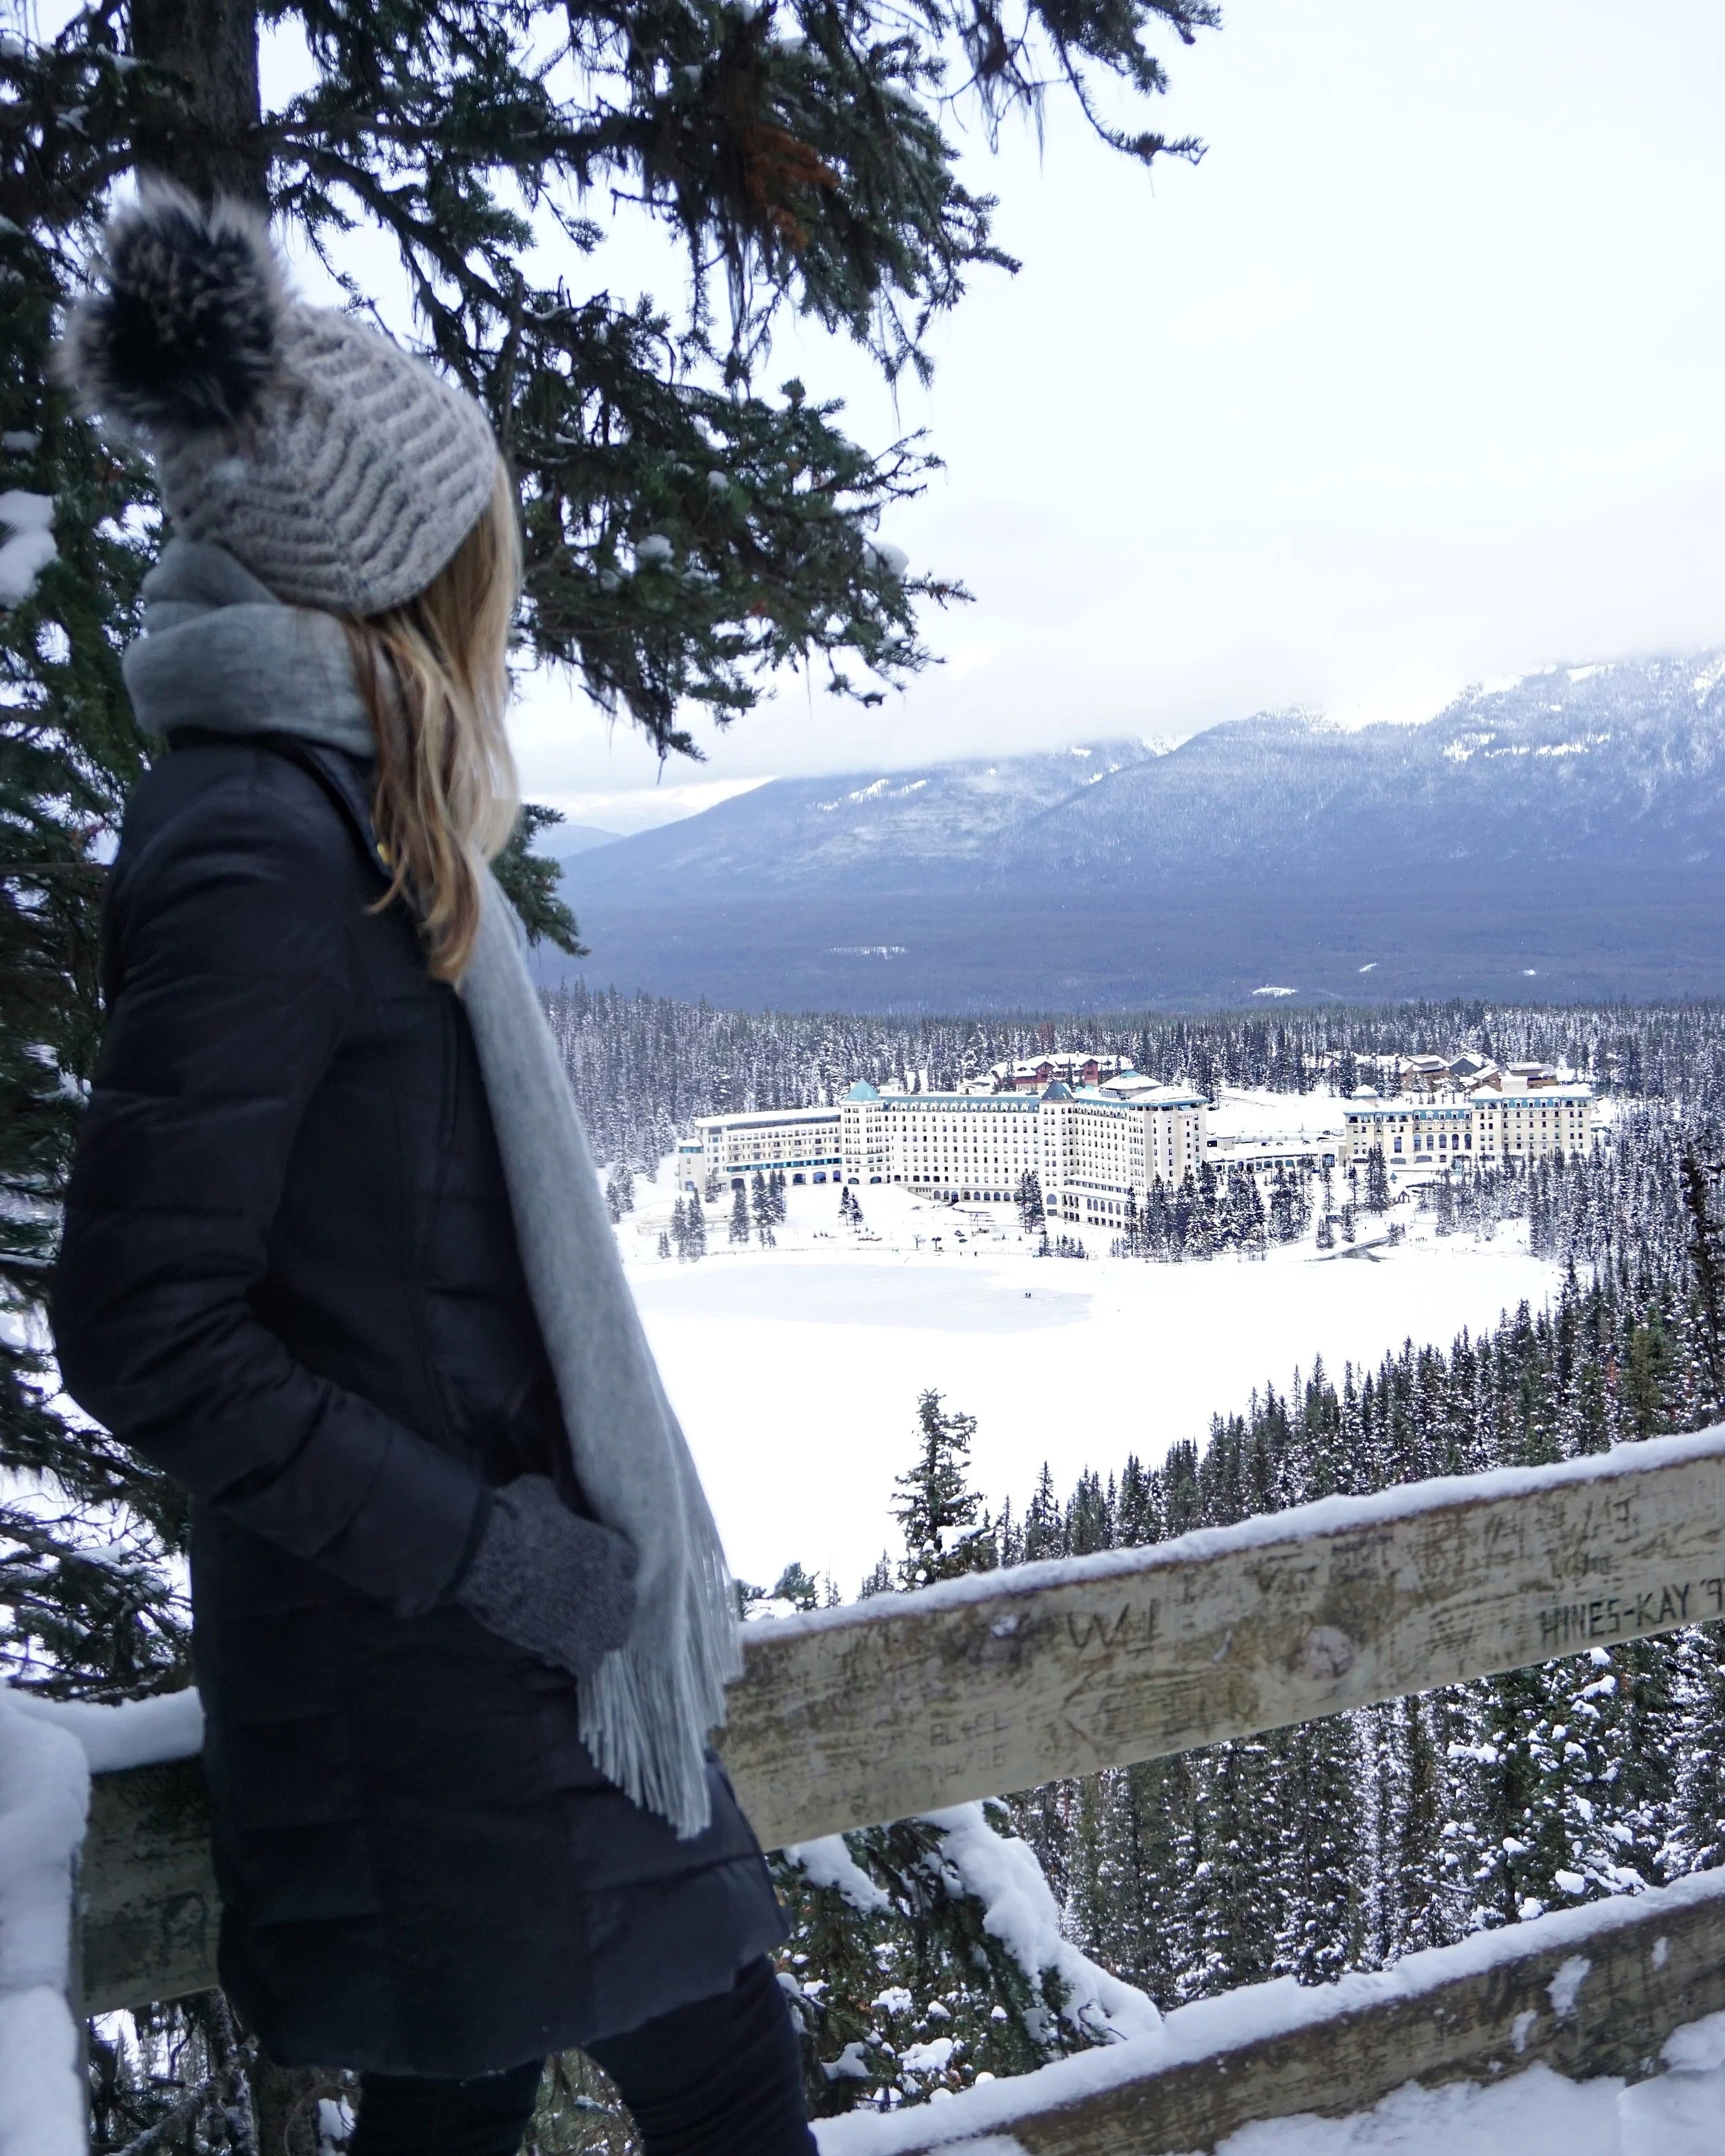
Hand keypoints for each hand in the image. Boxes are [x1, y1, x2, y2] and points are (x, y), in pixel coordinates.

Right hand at [452, 1473, 637, 1678]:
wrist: (488, 1555)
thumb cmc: (513, 1519)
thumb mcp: (541, 1495)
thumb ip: (556, 1503)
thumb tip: (550, 1497)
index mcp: (606, 1547)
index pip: (630, 1562)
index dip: (613, 1568)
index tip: (596, 1571)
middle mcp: (608, 1584)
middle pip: (628, 1601)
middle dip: (611, 1602)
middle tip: (586, 1603)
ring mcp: (592, 1617)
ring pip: (615, 1635)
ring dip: (599, 1633)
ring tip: (577, 1631)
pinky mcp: (570, 1645)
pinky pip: (587, 1664)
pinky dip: (574, 1661)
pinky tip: (553, 1653)